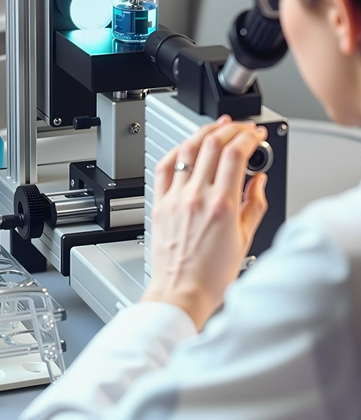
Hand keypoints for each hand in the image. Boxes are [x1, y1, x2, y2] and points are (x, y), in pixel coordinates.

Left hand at [141, 115, 267, 329]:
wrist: (182, 293)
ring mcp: (176, 198)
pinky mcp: (160, 203)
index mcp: (222, 205)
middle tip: (242, 127)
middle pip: (212, 144)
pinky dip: (179, 150)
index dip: (248, 137)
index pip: (235, 154)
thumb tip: (259, 181)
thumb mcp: (245, 240)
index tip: (256, 135)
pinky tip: (188, 145)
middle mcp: (197, 197)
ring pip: (188, 149)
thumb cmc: (211, 276)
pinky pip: (165, 166)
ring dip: (205, 132)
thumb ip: (255, 205)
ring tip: (218, 126)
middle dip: (232, 128)